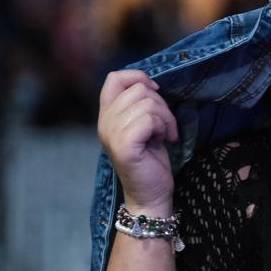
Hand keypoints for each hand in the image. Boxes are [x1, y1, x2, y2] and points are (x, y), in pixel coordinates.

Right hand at [98, 70, 178, 210]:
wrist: (150, 194)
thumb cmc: (150, 159)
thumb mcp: (143, 125)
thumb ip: (139, 104)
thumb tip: (151, 83)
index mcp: (107, 115)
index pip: (114, 78)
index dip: (138, 77)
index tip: (155, 92)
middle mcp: (105, 122)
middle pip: (138, 89)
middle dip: (161, 104)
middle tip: (164, 125)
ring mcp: (112, 134)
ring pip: (147, 103)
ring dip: (165, 117)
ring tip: (164, 134)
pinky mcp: (124, 145)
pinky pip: (149, 119)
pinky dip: (164, 126)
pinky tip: (165, 140)